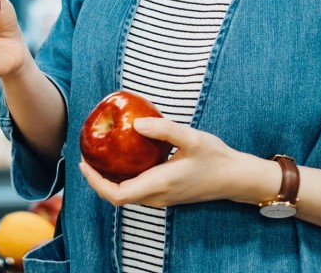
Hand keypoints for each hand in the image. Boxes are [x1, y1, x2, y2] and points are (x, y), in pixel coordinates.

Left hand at [78, 117, 268, 207]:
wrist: (236, 178)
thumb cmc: (216, 157)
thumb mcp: (192, 137)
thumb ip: (164, 129)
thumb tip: (135, 122)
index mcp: (160, 184)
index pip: (117, 194)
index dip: (95, 182)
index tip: (84, 163)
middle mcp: (158, 196)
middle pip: (117, 197)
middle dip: (97, 179)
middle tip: (86, 156)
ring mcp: (162, 198)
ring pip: (126, 195)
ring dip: (108, 180)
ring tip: (98, 157)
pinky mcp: (166, 195)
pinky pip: (136, 191)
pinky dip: (122, 179)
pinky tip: (122, 159)